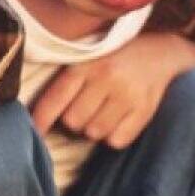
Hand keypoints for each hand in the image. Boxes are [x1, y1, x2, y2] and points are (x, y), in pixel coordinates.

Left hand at [29, 33, 194, 148]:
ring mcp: (127, 96)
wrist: (161, 53)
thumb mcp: (90, 59)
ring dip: (94, 128)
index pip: (56, 98)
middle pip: (73, 121)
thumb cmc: (116, 59)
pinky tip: (119, 119)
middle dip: (75, 120)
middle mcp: (107, 78)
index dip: (40, 120)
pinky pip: (116, 141)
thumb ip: (67, 82)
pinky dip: (113, 136)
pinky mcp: (144, 112)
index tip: (33, 134)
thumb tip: (38, 120)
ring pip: (94, 133)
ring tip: (105, 111)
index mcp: (88, 64)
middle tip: (86, 108)